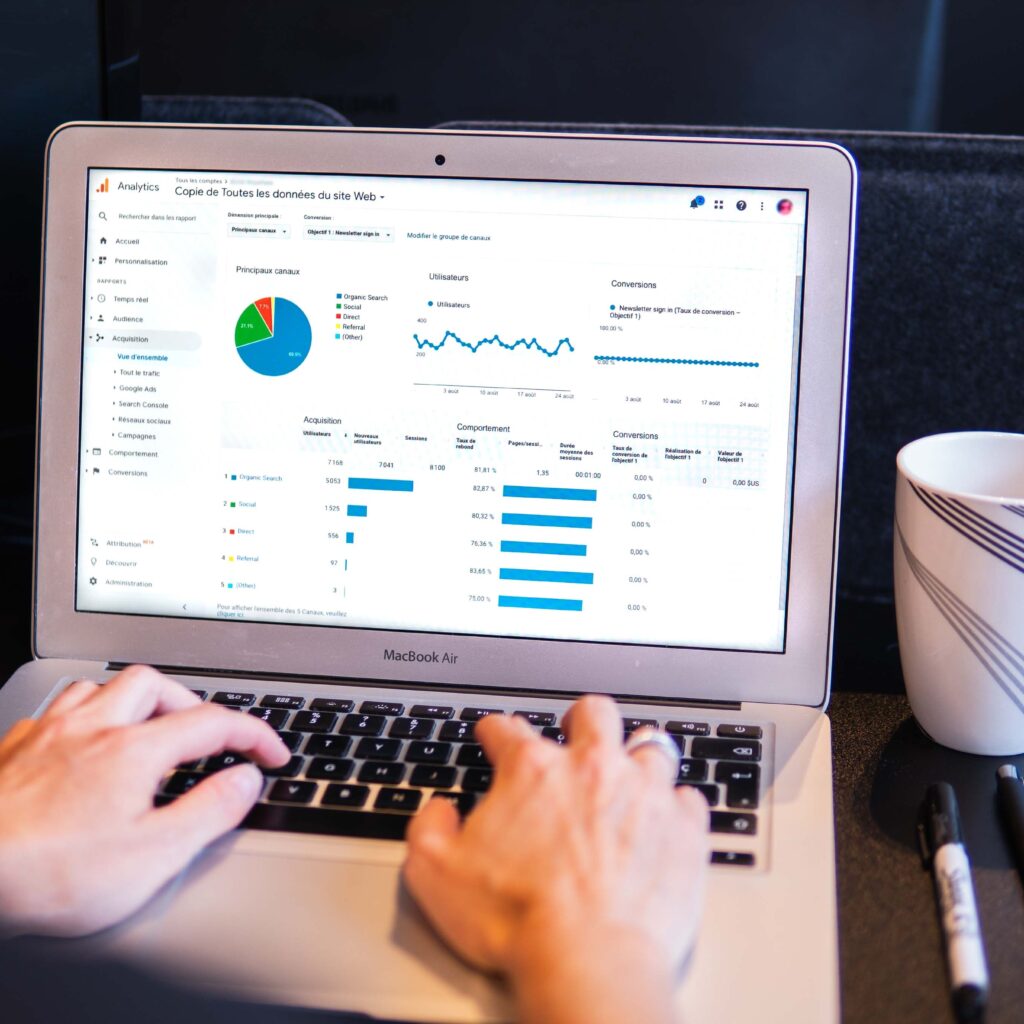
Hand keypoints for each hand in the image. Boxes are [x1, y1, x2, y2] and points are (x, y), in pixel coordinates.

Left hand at [0, 665, 287, 935]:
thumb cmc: (48, 875)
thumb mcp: (152, 856)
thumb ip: (208, 811)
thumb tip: (245, 780)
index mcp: (132, 751)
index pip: (212, 722)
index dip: (254, 734)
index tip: (271, 753)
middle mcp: (91, 730)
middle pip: (153, 684)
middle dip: (189, 701)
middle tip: (207, 733)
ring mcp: (47, 737)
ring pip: (99, 687)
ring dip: (132, 700)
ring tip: (147, 727)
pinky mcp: (12, 753)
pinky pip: (54, 711)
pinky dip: (83, 718)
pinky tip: (81, 744)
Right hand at [403, 696, 708, 1023]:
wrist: (588, 962)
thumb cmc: (516, 920)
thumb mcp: (434, 874)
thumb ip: (428, 828)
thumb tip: (439, 811)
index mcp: (532, 771)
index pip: (507, 728)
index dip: (494, 729)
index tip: (493, 735)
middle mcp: (592, 768)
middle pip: (592, 713)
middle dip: (580, 719)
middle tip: (574, 735)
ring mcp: (644, 794)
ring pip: (649, 745)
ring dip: (636, 756)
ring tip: (628, 773)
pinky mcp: (683, 829)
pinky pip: (688, 797)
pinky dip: (675, 806)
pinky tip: (665, 820)